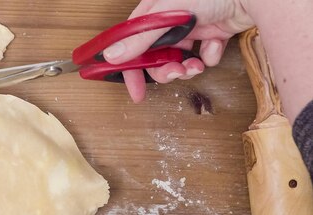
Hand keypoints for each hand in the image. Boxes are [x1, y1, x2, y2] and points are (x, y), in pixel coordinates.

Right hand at [102, 0, 254, 101]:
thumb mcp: (167, 16)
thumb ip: (140, 39)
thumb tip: (112, 56)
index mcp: (154, 12)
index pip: (132, 43)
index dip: (131, 67)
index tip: (134, 89)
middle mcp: (171, 21)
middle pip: (156, 56)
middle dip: (164, 70)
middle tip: (173, 74)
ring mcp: (192, 28)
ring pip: (180, 59)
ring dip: (186, 67)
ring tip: (195, 66)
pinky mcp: (213, 35)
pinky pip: (204, 55)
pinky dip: (209, 55)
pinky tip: (216, 44)